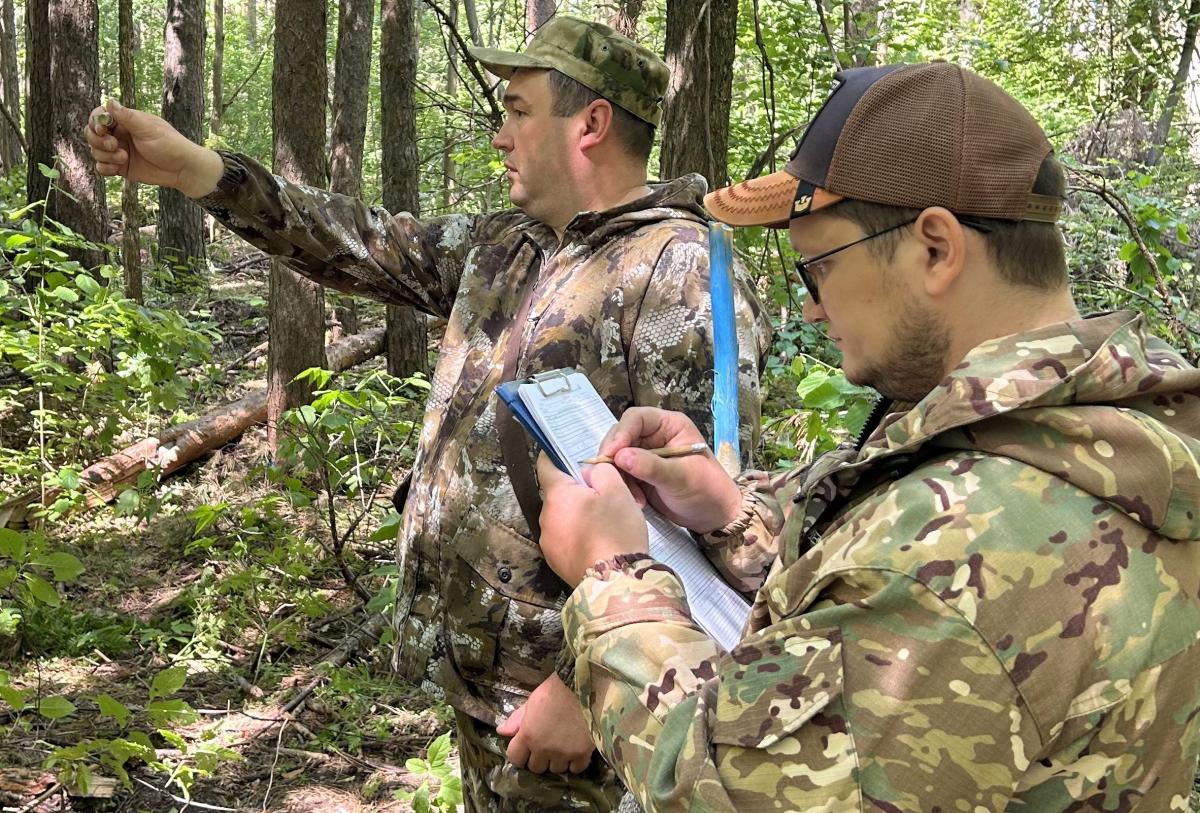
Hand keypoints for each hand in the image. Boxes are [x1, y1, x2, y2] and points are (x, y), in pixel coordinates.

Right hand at [85, 99, 224, 197]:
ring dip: (105, 156)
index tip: (102, 130)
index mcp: (125, 121)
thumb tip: (109, 101)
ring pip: (96, 151)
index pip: (99, 116)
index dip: (96, 122)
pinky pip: (101, 167)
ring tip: (124, 158)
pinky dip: (105, 168)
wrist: (182, 169)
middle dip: (98, 140)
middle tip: (114, 145)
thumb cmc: (170, 144)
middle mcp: (119, 135)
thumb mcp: (148, 128)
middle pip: (92, 134)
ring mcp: (118, 151)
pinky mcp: (120, 167)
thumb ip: (127, 117)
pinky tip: (117, 168)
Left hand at [495, 674, 594, 773]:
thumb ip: (516, 720)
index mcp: (528, 735)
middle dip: (539, 758)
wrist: (582, 685)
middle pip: (536, 768)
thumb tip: (501, 731)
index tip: (527, 748)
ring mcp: (563, 753)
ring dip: (557, 760)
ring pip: (556, 769)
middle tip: (546, 746)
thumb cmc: (554, 690)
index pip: (515, 758)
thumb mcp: (531, 702)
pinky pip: (576, 769)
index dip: (520, 754)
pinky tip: (575, 751)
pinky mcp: (582, 753)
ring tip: (563, 747)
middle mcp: (543, 748)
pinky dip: (575, 763)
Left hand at [536, 454, 647, 586]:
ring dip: (577, 516)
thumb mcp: (617, 490)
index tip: (564, 454)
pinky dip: (579, 537)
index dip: (555, 456)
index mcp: (557, 495)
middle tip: (602, 495)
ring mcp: (548, 543)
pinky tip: (599, 543)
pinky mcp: (556, 562)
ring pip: (562, 519)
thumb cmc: (616, 532)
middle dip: (576, 492)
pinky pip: (566, 540)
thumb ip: (600, 471)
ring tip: (604, 523)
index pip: (546, 466)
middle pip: (558, 495)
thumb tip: (588, 472)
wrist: (615, 583)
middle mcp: (545, 518)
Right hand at [599, 407, 741, 533]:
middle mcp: (655, 435)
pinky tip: (638, 501)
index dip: (621, 433)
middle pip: (621, 436)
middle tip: (610, 476)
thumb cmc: (707, 490)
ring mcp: (646, 454)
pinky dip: (624, 487)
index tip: (611, 454)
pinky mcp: (640, 473)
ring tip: (633, 496)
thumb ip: (651, 466)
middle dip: (614, 456)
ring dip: (619, 476)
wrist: (714, 517)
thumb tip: (620, 456)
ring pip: (617, 457)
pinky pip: (621, 474)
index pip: (636, 419)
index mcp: (669, 425)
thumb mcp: (680, 478)